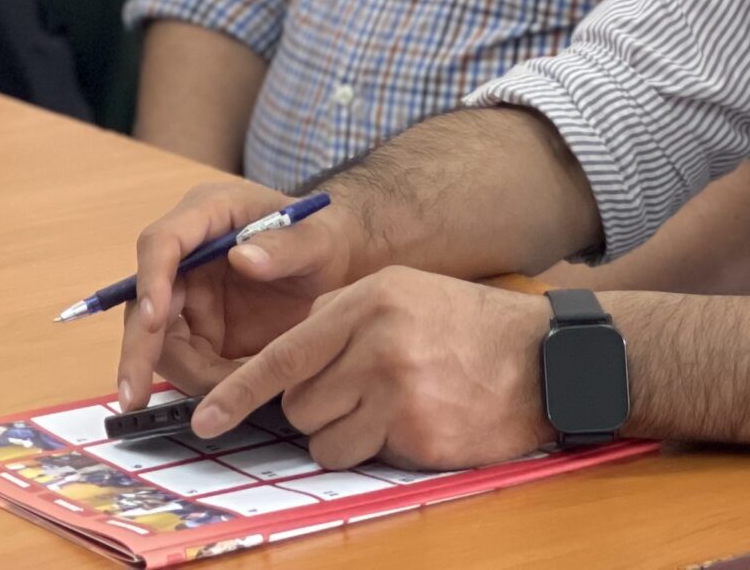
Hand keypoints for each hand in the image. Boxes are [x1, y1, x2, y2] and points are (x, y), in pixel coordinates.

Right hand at [114, 179, 365, 410]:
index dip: (151, 281)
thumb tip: (243, 258)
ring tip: (232, 393)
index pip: (162, 243)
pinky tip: (235, 395)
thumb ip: (285, 247)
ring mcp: (190, 294)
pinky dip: (205, 384)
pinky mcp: (200, 329)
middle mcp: (187, 255)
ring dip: (184, 373)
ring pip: (159, 340)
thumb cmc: (325, 239)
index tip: (154, 321)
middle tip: (133, 396)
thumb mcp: (316, 240)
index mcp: (207, 214)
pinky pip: (187, 362)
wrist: (339, 267)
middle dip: (138, 349)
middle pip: (144, 300)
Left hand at [190, 268, 552, 471]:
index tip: (206, 420)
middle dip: (314, 408)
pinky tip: (412, 422)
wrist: (543, 359)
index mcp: (369, 301)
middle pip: (298, 403)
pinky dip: (375, 449)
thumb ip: (342, 315)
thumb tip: (290, 351)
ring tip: (386, 408)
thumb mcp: (403, 292)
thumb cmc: (467, 325)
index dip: (238, 392)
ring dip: (342, 434)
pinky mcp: (418, 435)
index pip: (284, 354)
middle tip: (355, 393)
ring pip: (322, 439)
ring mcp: (398, 392)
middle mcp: (378, 344)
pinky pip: (361, 457)